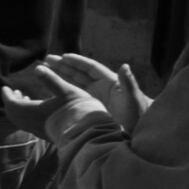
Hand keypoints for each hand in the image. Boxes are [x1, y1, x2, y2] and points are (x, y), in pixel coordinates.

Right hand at [13, 49, 137, 140]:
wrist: (142, 131)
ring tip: (45, 70)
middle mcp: (102, 87)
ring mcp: (97, 98)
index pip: (90, 68)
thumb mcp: (133, 99)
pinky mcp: (93, 108)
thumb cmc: (140, 114)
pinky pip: (76, 97)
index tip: (62, 56)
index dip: (76, 62)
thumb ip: (129, 83)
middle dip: (64, 65)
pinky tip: (53, 92)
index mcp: (110, 82)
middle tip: (47, 59)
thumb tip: (125, 66)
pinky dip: (64, 92)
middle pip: (79, 73)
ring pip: (76, 83)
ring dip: (62, 76)